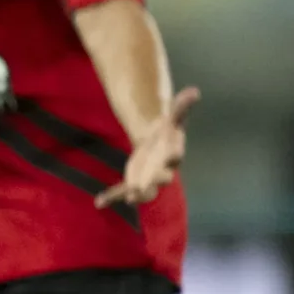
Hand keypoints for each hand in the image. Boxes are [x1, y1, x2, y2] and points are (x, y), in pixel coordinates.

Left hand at [96, 85, 198, 207]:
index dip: (171, 158)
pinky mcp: (135, 182)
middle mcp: (164, 170)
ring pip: (146, 192)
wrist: (158, 144)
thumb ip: (181, 106)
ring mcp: (149, 179)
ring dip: (137, 195)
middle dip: (152, 182)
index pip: (174, 156)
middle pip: (161, 178)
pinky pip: (123, 192)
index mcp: (173, 153)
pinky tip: (99, 202)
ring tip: (128, 199)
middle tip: (141, 188)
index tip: (170, 157)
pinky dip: (112, 197)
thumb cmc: (168, 130)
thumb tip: (194, 91)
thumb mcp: (173, 116)